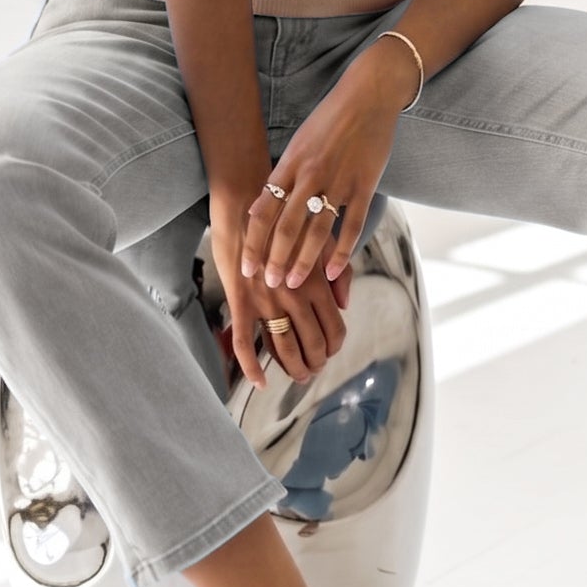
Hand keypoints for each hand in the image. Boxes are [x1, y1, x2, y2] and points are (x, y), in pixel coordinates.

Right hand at [209, 181, 346, 388]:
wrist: (246, 205)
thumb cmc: (287, 221)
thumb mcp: (320, 242)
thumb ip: (339, 273)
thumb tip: (345, 306)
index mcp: (318, 283)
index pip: (335, 329)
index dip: (334, 347)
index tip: (329, 352)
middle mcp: (296, 297)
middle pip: (313, 345)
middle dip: (315, 363)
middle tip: (312, 369)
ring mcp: (268, 302)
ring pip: (283, 350)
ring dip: (293, 369)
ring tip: (296, 376)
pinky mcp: (241, 302)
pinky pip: (245, 343)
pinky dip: (251, 367)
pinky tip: (259, 382)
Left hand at [241, 49, 402, 310]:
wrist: (368, 96)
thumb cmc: (331, 119)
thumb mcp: (299, 142)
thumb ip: (284, 174)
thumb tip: (265, 204)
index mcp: (290, 164)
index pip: (263, 211)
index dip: (252, 242)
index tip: (245, 266)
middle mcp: (310, 175)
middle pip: (286, 226)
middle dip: (273, 259)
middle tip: (267, 284)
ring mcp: (338, 182)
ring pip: (316, 231)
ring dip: (302, 262)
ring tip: (292, 283)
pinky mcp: (364, 186)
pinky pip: (351, 225)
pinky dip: (341, 251)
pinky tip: (332, 272)